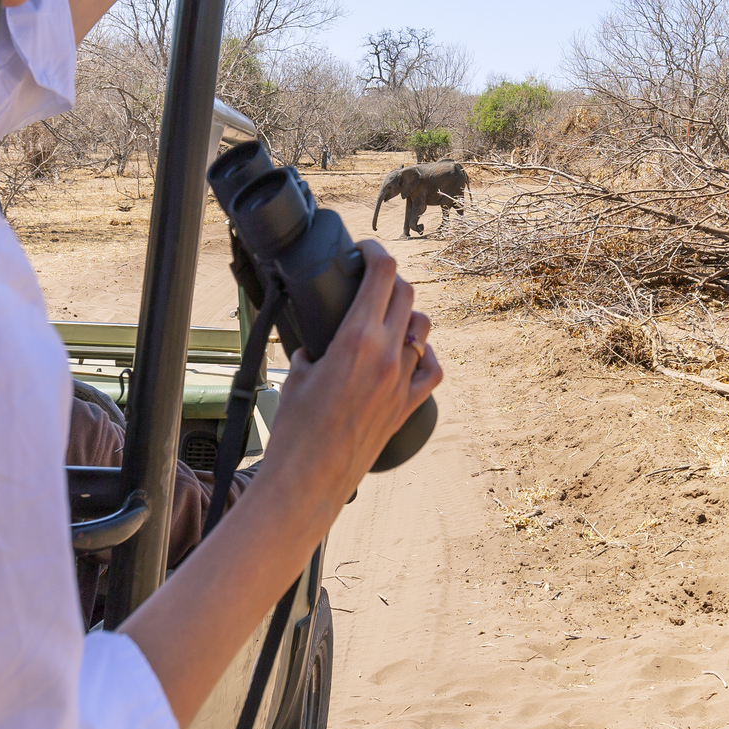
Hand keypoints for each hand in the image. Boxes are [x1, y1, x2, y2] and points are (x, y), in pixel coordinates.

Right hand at [261, 241, 441, 509]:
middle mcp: (386, 354)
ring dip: (408, 315)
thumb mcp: (297, 373)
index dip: (375, 251)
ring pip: (423, 328)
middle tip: (372, 281)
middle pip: (406, 294)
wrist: (310, 478)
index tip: (364, 250)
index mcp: (356, 338)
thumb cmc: (295, 429)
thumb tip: (315, 340)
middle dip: (390, 280)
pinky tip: (413, 353)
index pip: (382, 273)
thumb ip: (312, 347)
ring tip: (389, 317)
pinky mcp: (408, 405)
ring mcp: (402, 380)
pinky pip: (433, 369)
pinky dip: (426, 354)